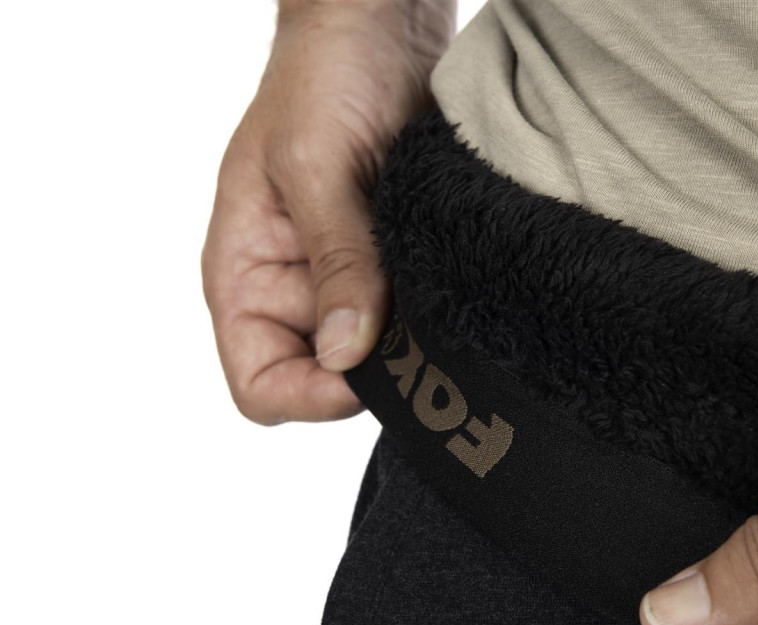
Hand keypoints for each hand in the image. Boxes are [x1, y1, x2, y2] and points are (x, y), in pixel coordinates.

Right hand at [202, 0, 454, 423]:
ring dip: (410, 338)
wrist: (381, 25)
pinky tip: (452, 282)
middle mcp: (292, 286)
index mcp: (245, 272)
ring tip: (437, 298)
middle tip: (420, 334)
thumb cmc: (323, 73)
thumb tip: (347, 355)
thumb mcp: (315, 166)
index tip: (367, 373)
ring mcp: (344, 274)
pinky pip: (410, 311)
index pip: (260, 383)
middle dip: (373, 366)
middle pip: (325, 375)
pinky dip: (432, 309)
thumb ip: (335, 262)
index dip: (310, 395)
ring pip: (376, 349)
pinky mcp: (391, 257)